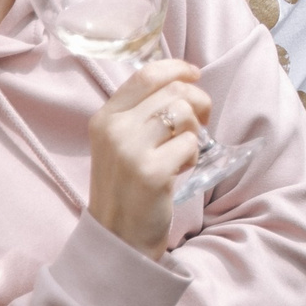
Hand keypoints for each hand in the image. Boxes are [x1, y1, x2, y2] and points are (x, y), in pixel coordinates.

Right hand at [86, 57, 208, 256]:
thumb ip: (142, 112)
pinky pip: (191, 143)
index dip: (177, 68)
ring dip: (195, 131)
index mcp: (104, 118)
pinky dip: (194, 155)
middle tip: (200, 123)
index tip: (194, 73)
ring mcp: (130, 150)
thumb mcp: (121, 143)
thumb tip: (184, 79)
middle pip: (174, 91)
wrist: (118, 237)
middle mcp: (113, 130)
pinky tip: (180, 170)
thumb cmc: (128, 186)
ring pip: (184, 112)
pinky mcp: (151, 172)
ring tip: (183, 152)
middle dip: (198, 101)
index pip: (146, 74)